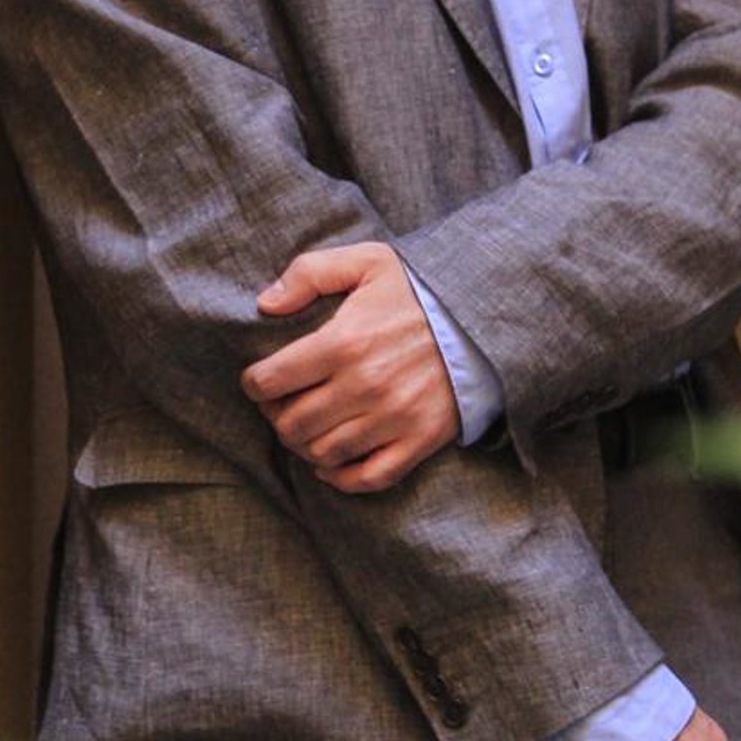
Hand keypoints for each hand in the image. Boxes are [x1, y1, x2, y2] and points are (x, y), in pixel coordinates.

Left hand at [243, 241, 458, 493]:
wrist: (484, 317)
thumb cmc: (420, 290)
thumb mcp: (366, 262)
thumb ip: (309, 274)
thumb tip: (265, 304)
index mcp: (344, 342)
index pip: (271, 380)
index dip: (255, 383)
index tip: (260, 380)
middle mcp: (365, 386)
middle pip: (292, 424)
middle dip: (276, 416)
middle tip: (282, 405)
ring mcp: (393, 418)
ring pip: (324, 453)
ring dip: (304, 446)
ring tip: (306, 428)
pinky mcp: (419, 440)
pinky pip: (369, 476)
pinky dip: (341, 478)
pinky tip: (329, 464)